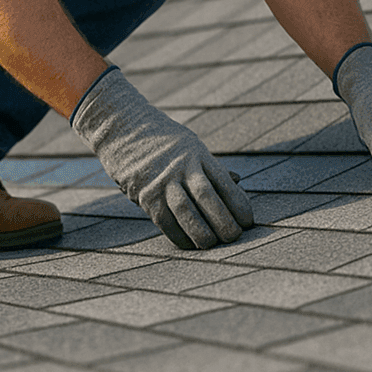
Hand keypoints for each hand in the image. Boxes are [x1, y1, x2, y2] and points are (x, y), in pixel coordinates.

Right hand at [72, 67, 253, 248]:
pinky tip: (190, 244)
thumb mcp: (190, 145)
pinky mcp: (144, 193)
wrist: (122, 127)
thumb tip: (238, 182)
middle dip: (223, 221)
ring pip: (185, 210)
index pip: (224, 181)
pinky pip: (164, 220)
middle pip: (207, 197)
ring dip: (201, 232)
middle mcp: (181, 166)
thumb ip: (211, 166)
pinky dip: (179, 235)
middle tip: (234, 237)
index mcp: (198, 154)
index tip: (248, 221)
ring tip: (212, 244)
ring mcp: (162, 179)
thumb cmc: (162, 139)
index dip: (238, 204)